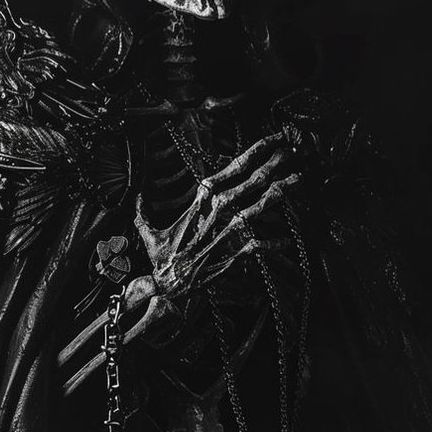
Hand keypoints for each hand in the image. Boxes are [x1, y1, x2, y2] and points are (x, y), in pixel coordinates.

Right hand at [135, 134, 301, 298]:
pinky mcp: (228, 259)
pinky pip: (254, 249)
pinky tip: (286, 239)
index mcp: (196, 206)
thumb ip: (143, 210)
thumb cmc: (160, 259)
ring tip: (296, 181)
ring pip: (253, 212)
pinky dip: (270, 245)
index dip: (247, 156)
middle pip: (244, 187)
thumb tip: (136, 194)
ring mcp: (221, 238)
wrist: (164, 289)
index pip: (224, 173)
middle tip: (291, 153)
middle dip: (268, 168)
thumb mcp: (147, 231)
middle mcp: (211, 219)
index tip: (268, 141)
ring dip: (276, 196)